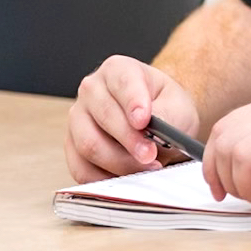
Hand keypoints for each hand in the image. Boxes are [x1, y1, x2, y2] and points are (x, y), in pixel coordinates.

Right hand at [68, 56, 201, 181]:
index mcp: (118, 70)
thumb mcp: (178, 106)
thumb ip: (166, 115)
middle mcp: (92, 90)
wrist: (161, 123)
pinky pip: (80, 167)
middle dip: (130, 141)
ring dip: (119, 163)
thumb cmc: (168, 109)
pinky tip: (126, 179)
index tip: (144, 121)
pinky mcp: (72, 146)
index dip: (132, 102)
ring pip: (88, 145)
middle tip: (151, 156)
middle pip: (103, 117)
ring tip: (145, 168)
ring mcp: (77, 118)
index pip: (123, 82)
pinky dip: (104, 178)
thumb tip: (149, 130)